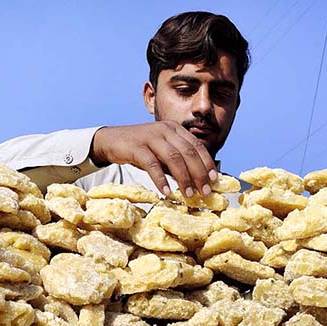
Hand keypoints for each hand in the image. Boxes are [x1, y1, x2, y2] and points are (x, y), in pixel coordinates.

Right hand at [90, 121, 217, 196]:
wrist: (112, 140)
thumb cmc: (141, 148)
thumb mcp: (162, 149)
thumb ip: (178, 159)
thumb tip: (198, 180)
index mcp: (175, 129)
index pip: (196, 145)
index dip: (207, 163)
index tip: (214, 179)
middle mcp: (165, 130)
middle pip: (188, 152)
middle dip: (199, 173)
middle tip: (205, 191)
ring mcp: (151, 137)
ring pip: (173, 158)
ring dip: (183, 178)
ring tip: (188, 195)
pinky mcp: (137, 147)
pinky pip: (152, 165)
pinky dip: (161, 179)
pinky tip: (166, 191)